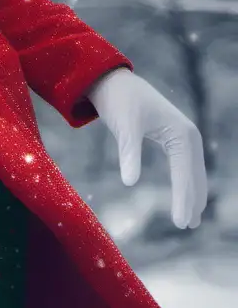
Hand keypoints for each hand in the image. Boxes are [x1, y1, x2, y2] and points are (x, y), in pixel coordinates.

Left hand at [83, 66, 207, 228]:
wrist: (113, 81)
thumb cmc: (119, 102)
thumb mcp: (124, 127)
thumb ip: (129, 153)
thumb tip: (130, 182)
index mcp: (181, 133)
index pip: (184, 173)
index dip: (183, 198)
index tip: (180, 223)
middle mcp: (188, 134)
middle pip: (194, 174)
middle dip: (192, 200)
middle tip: (187, 226)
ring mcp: (183, 136)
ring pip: (193, 171)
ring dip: (193, 194)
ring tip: (191, 220)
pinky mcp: (173, 137)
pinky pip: (185, 165)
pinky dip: (187, 182)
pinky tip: (185, 196)